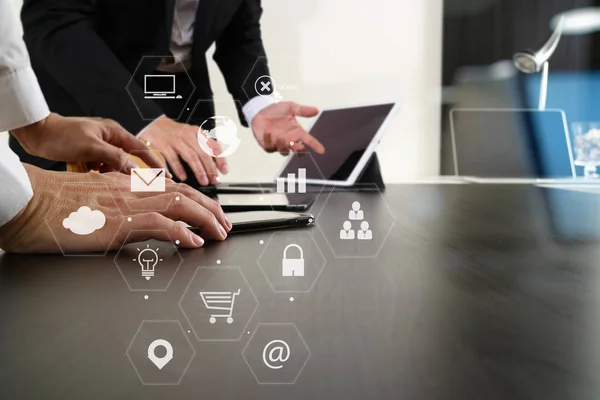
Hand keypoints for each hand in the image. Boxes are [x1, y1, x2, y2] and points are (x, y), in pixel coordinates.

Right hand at [0, 164, 231, 252]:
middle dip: (210, 209)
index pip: (170, 188)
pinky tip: (193, 241)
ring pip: (179, 203)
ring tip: (219, 233)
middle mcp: (129, 189)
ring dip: (205, 219)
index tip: (209, 212)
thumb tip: (133, 224)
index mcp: (124, 184)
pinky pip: (159, 224)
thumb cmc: (48, 204)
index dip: (196, 199)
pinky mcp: (116, 222)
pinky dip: (181, 232)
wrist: (24, 200)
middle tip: (225, 224)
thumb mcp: (90, 201)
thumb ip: (115, 207)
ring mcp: (124, 203)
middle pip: (183, 193)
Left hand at [11, 113, 163, 172]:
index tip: (166, 176)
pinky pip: (99, 168)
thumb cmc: (62, 135)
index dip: (155, 163)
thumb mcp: (91, 147)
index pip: (141, 149)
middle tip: (135, 186)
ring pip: (112, 166)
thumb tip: (135, 169)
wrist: (36, 133)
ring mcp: (99, 147)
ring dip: (108, 174)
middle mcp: (109, 139)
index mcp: (114, 132)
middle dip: (128, 172)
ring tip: (96, 174)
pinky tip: (86, 173)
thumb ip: (115, 157)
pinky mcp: (88, 155)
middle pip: (127, 160)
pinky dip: (96, 173)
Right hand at [140, 116, 226, 185]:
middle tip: (214, 180)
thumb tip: (216, 165)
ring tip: (203, 181)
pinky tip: (184, 177)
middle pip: (203, 153)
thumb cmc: (176, 133)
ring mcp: (176, 140)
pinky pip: (173, 159)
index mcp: (198, 133)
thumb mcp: (192, 136)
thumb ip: (204, 148)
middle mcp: (188, 135)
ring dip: (198, 171)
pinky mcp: (164, 145)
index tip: (224, 171)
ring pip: (190, 157)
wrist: (153, 123)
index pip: (214, 146)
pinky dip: (179, 169)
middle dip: (210, 169)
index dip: (221, 159)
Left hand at [251, 102, 324, 155]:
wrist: (261, 110)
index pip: (308, 140)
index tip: (322, 151)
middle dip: (299, 151)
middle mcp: (289, 140)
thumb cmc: (276, 110)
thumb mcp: (290, 107)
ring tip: (281, 137)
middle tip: (300, 147)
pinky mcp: (267, 145)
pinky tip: (268, 132)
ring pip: (284, 151)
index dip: (315, 145)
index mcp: (297, 132)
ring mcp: (278, 144)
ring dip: (283, 146)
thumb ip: (303, 110)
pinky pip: (269, 148)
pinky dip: (269, 141)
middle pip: (297, 150)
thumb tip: (317, 110)